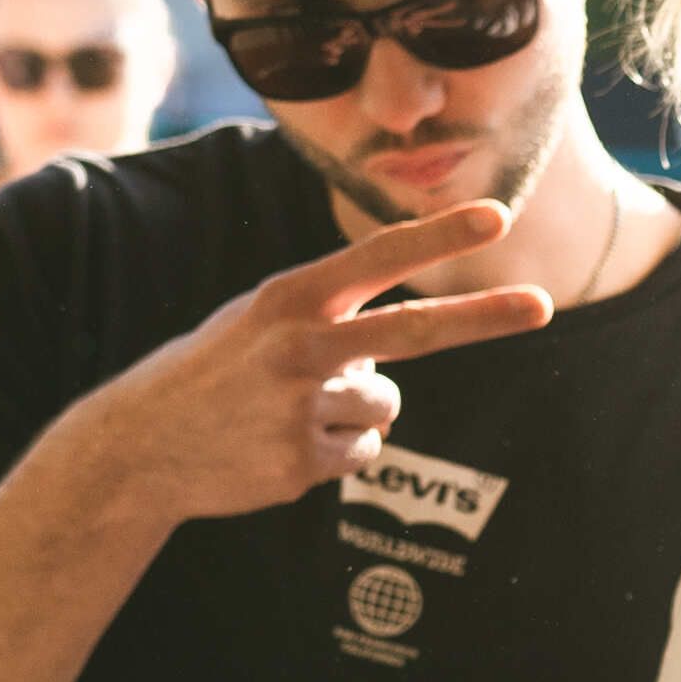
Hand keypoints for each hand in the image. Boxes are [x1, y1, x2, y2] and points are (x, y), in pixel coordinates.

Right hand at [90, 204, 553, 527]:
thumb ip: (328, 316)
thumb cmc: (212, 372)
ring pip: (385, 405)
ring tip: (291, 411)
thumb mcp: (257, 319)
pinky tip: (281, 446)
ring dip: (356, 411)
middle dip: (485, 316)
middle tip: (542, 305)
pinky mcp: (303, 464)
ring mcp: (302, 408)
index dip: (439, 237)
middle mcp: (301, 347)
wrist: (138, 446)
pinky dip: (334, 451)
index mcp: (289, 299)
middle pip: (415, 331)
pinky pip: (362, 452)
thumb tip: (401, 351)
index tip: (495, 217)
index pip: (378, 258)